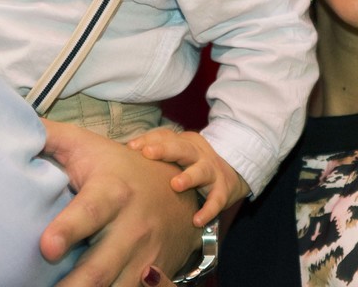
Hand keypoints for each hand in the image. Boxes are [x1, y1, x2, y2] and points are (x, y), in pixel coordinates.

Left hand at [40, 119, 197, 286]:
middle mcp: (131, 228)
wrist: (180, 190)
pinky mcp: (150, 277)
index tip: (47, 246)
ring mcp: (143, 257)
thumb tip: (8, 127)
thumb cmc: (121, 168)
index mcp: (112, 193)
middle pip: (100, 268)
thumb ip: (50, 137)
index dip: (69, 230)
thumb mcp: (88, 146)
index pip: (90, 212)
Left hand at [128, 128, 248, 226]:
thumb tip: (124, 152)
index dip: (150, 140)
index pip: (166, 137)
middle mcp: (198, 155)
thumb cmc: (192, 164)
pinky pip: (216, 200)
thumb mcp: (178, 153)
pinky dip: (208, 210)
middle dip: (165, 150)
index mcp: (184, 144)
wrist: (232, 172)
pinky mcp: (223, 190)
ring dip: (189, 177)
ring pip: (201, 171)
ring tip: (176, 184)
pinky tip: (197, 220)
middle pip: (182, 148)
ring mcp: (211, 171)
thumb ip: (155, 151)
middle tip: (148, 153)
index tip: (132, 147)